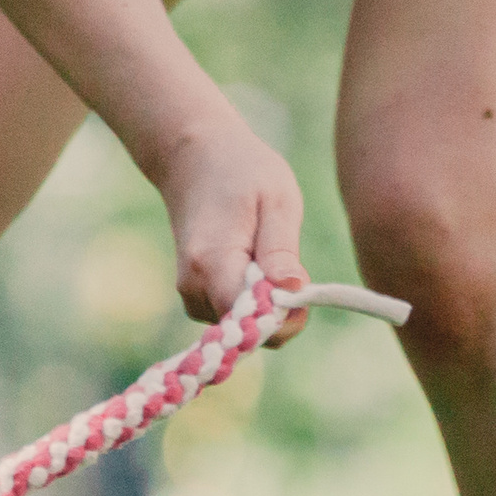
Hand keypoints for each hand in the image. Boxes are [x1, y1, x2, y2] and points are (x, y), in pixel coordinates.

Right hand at [139, 102, 308, 344]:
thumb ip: (281, 250)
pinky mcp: (195, 299)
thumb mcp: (276, 199)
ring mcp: (191, 297)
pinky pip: (234, 317)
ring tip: (264, 251)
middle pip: (250, 334)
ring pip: (244, 329)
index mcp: (212, 266)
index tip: (303, 284)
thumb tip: (290, 291)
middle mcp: (194, 290)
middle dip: (278, 310)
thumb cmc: (242, 172)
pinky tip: (252, 262)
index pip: (252, 324)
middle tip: (286, 259)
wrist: (194, 160)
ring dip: (266, 302)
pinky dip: (252, 299)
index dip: (286, 317)